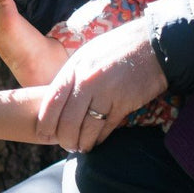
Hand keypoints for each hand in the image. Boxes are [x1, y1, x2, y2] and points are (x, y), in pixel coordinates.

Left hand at [36, 17, 167, 152]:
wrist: (151, 45)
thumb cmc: (117, 48)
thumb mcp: (89, 55)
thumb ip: (74, 75)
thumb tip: (60, 98)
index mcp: (75, 67)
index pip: (52, 100)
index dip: (45, 121)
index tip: (43, 134)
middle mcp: (87, 81)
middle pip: (67, 120)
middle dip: (64, 138)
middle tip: (66, 144)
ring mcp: (105, 93)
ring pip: (86, 129)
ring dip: (81, 143)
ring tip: (81, 147)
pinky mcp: (123, 104)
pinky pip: (106, 129)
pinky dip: (99, 139)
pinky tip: (97, 141)